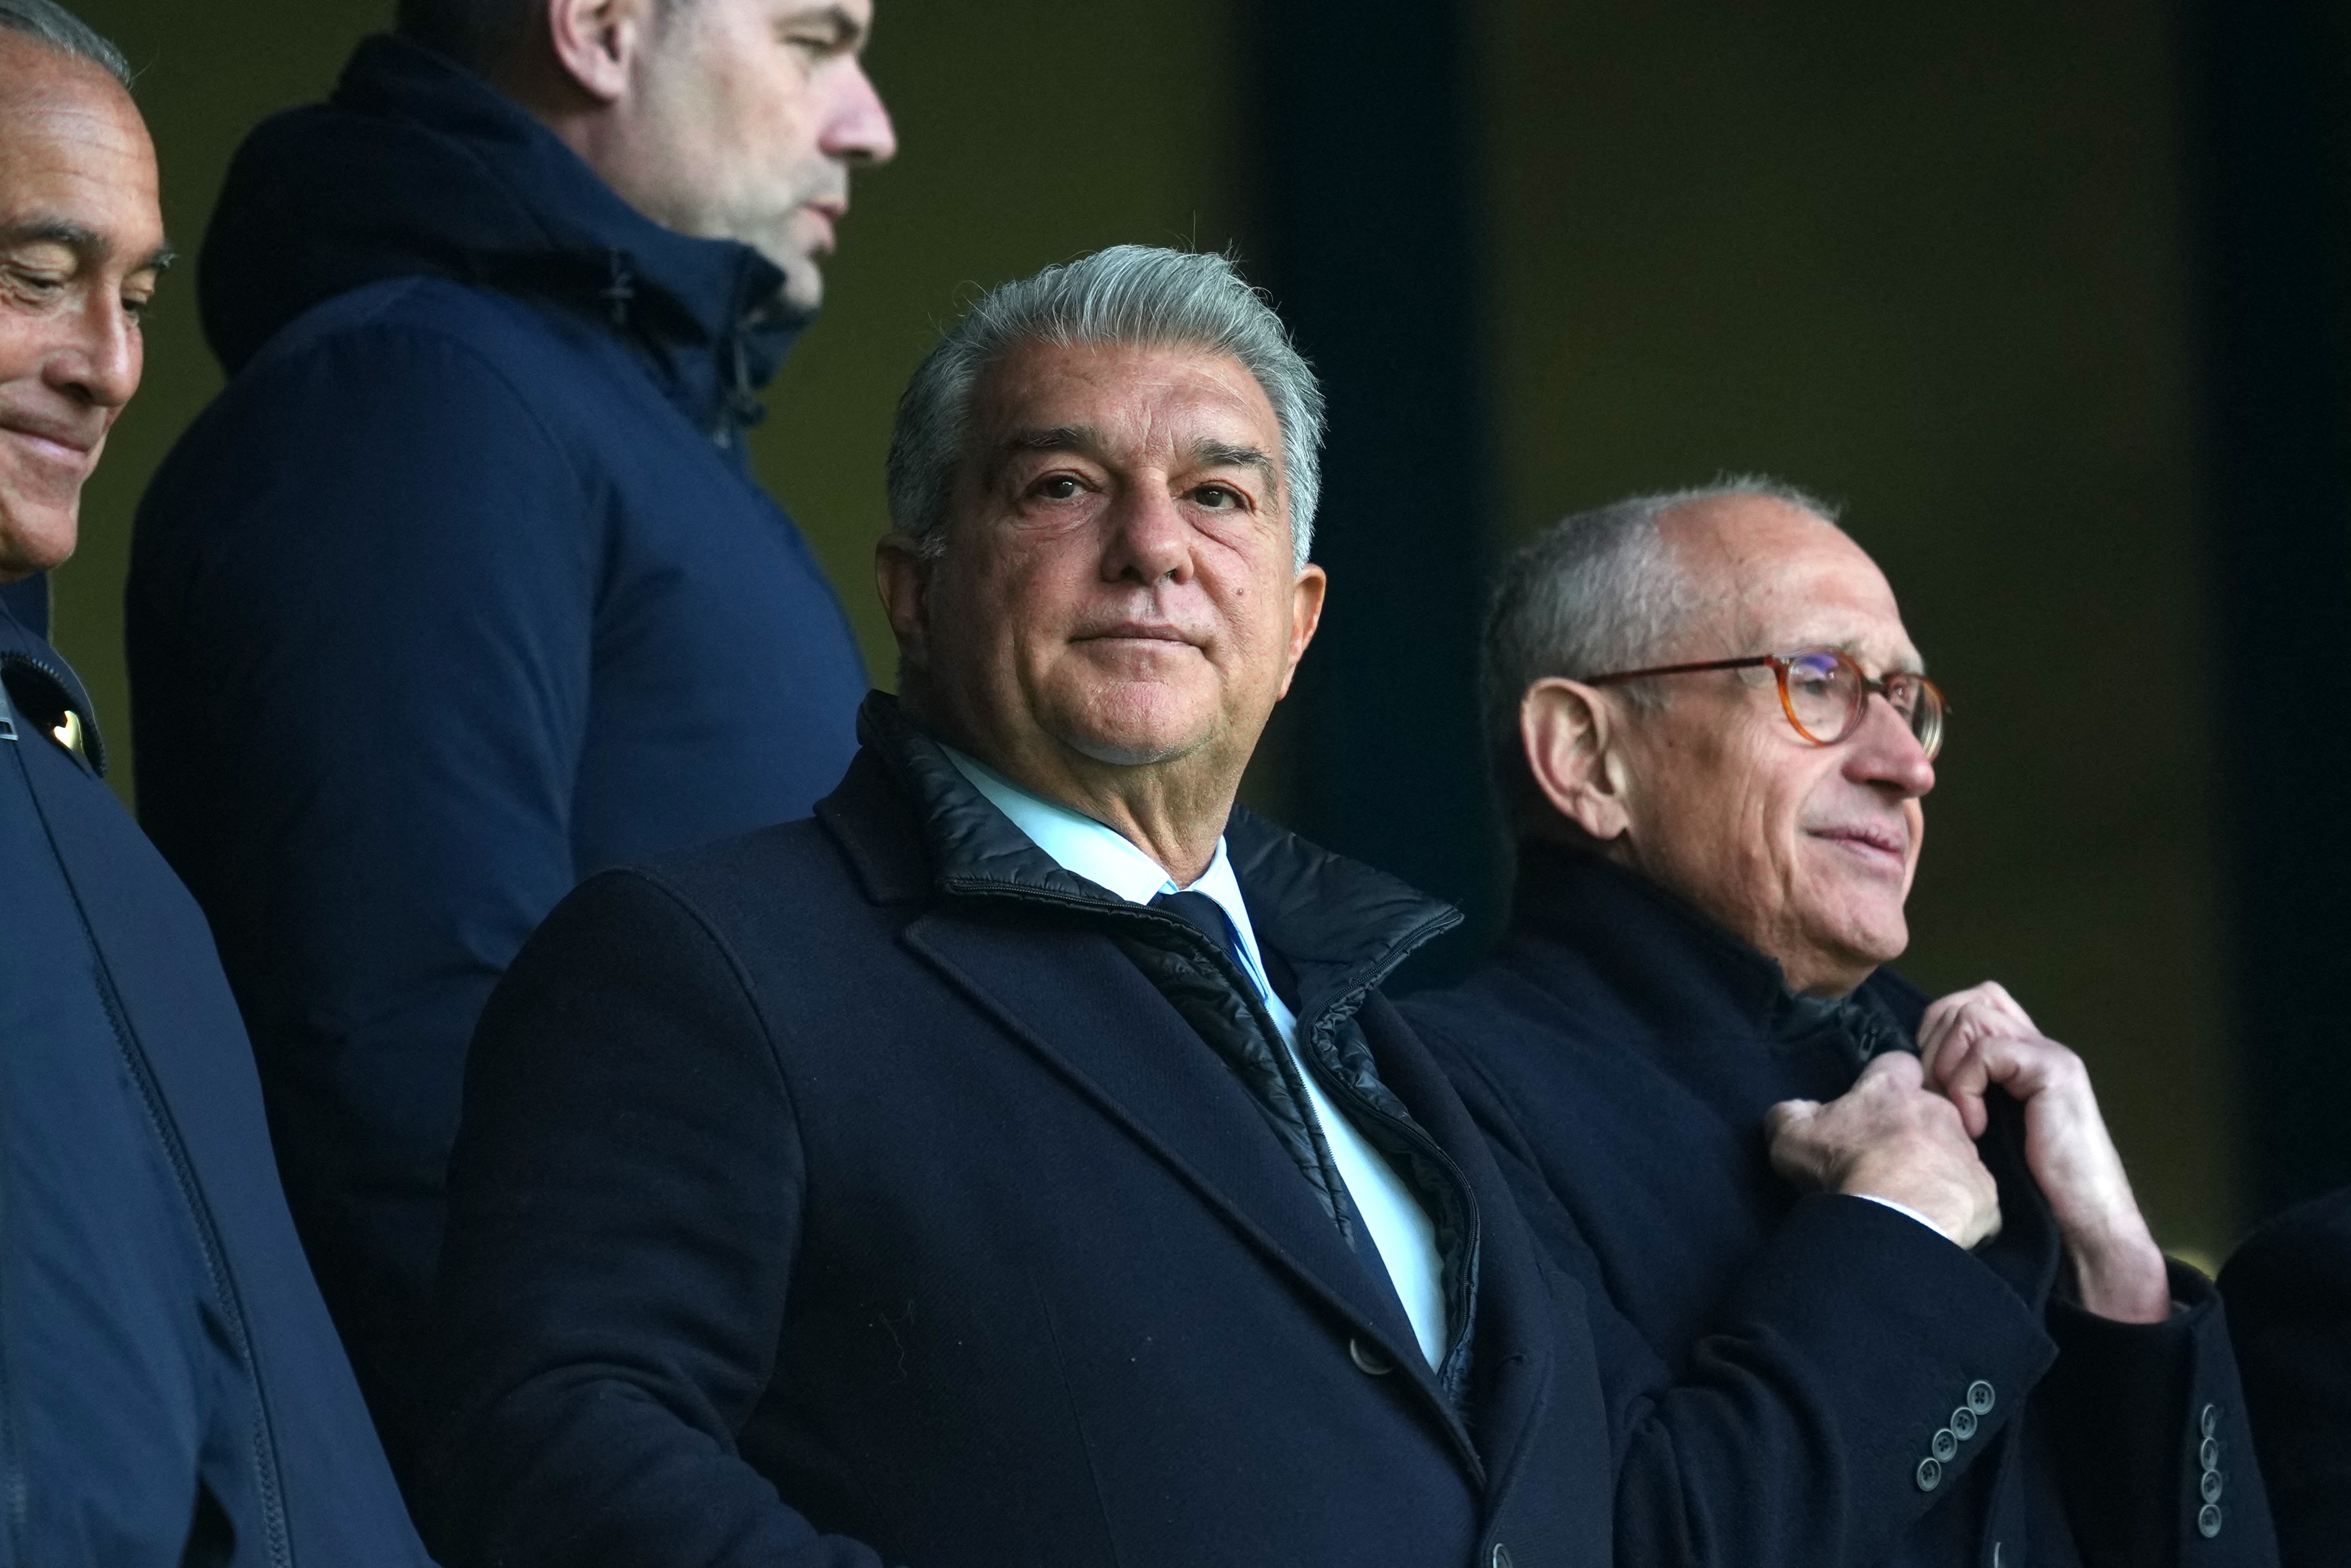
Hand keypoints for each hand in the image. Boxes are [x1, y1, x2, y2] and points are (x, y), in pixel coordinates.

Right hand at [1767, 1051, 2002, 1249]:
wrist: (1891, 1220)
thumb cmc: (1842, 1167)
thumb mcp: (1790, 1134)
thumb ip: (1791, 1112)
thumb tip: (1799, 1109)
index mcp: (1893, 1089)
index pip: (1899, 1063)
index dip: (1889, 1081)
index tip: (1875, 1106)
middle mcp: (1938, 1111)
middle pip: (1934, 1110)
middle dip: (1918, 1129)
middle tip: (1891, 1160)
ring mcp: (1967, 1152)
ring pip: (1957, 1153)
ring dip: (1939, 1167)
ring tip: (1912, 1197)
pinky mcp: (1985, 1193)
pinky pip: (1973, 1197)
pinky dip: (1957, 1207)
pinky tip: (1935, 1222)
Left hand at [1917, 983, 2169, 1322]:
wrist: (2081, 1223)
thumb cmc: (2027, 1187)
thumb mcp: (1982, 1129)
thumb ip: (1963, 1092)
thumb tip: (1908, 1071)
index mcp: (2020, 1056)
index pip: (1971, 1003)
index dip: (1936, 1030)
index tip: (1927, 1082)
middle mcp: (2035, 1045)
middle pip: (1965, 1003)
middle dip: (1933, 1046)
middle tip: (1935, 1101)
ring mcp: (2047, 1054)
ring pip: (1970, 1018)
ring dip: (1946, 1066)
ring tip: (1955, 1116)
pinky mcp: (2053, 1069)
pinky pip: (1986, 1050)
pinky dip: (1966, 1086)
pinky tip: (1975, 1127)